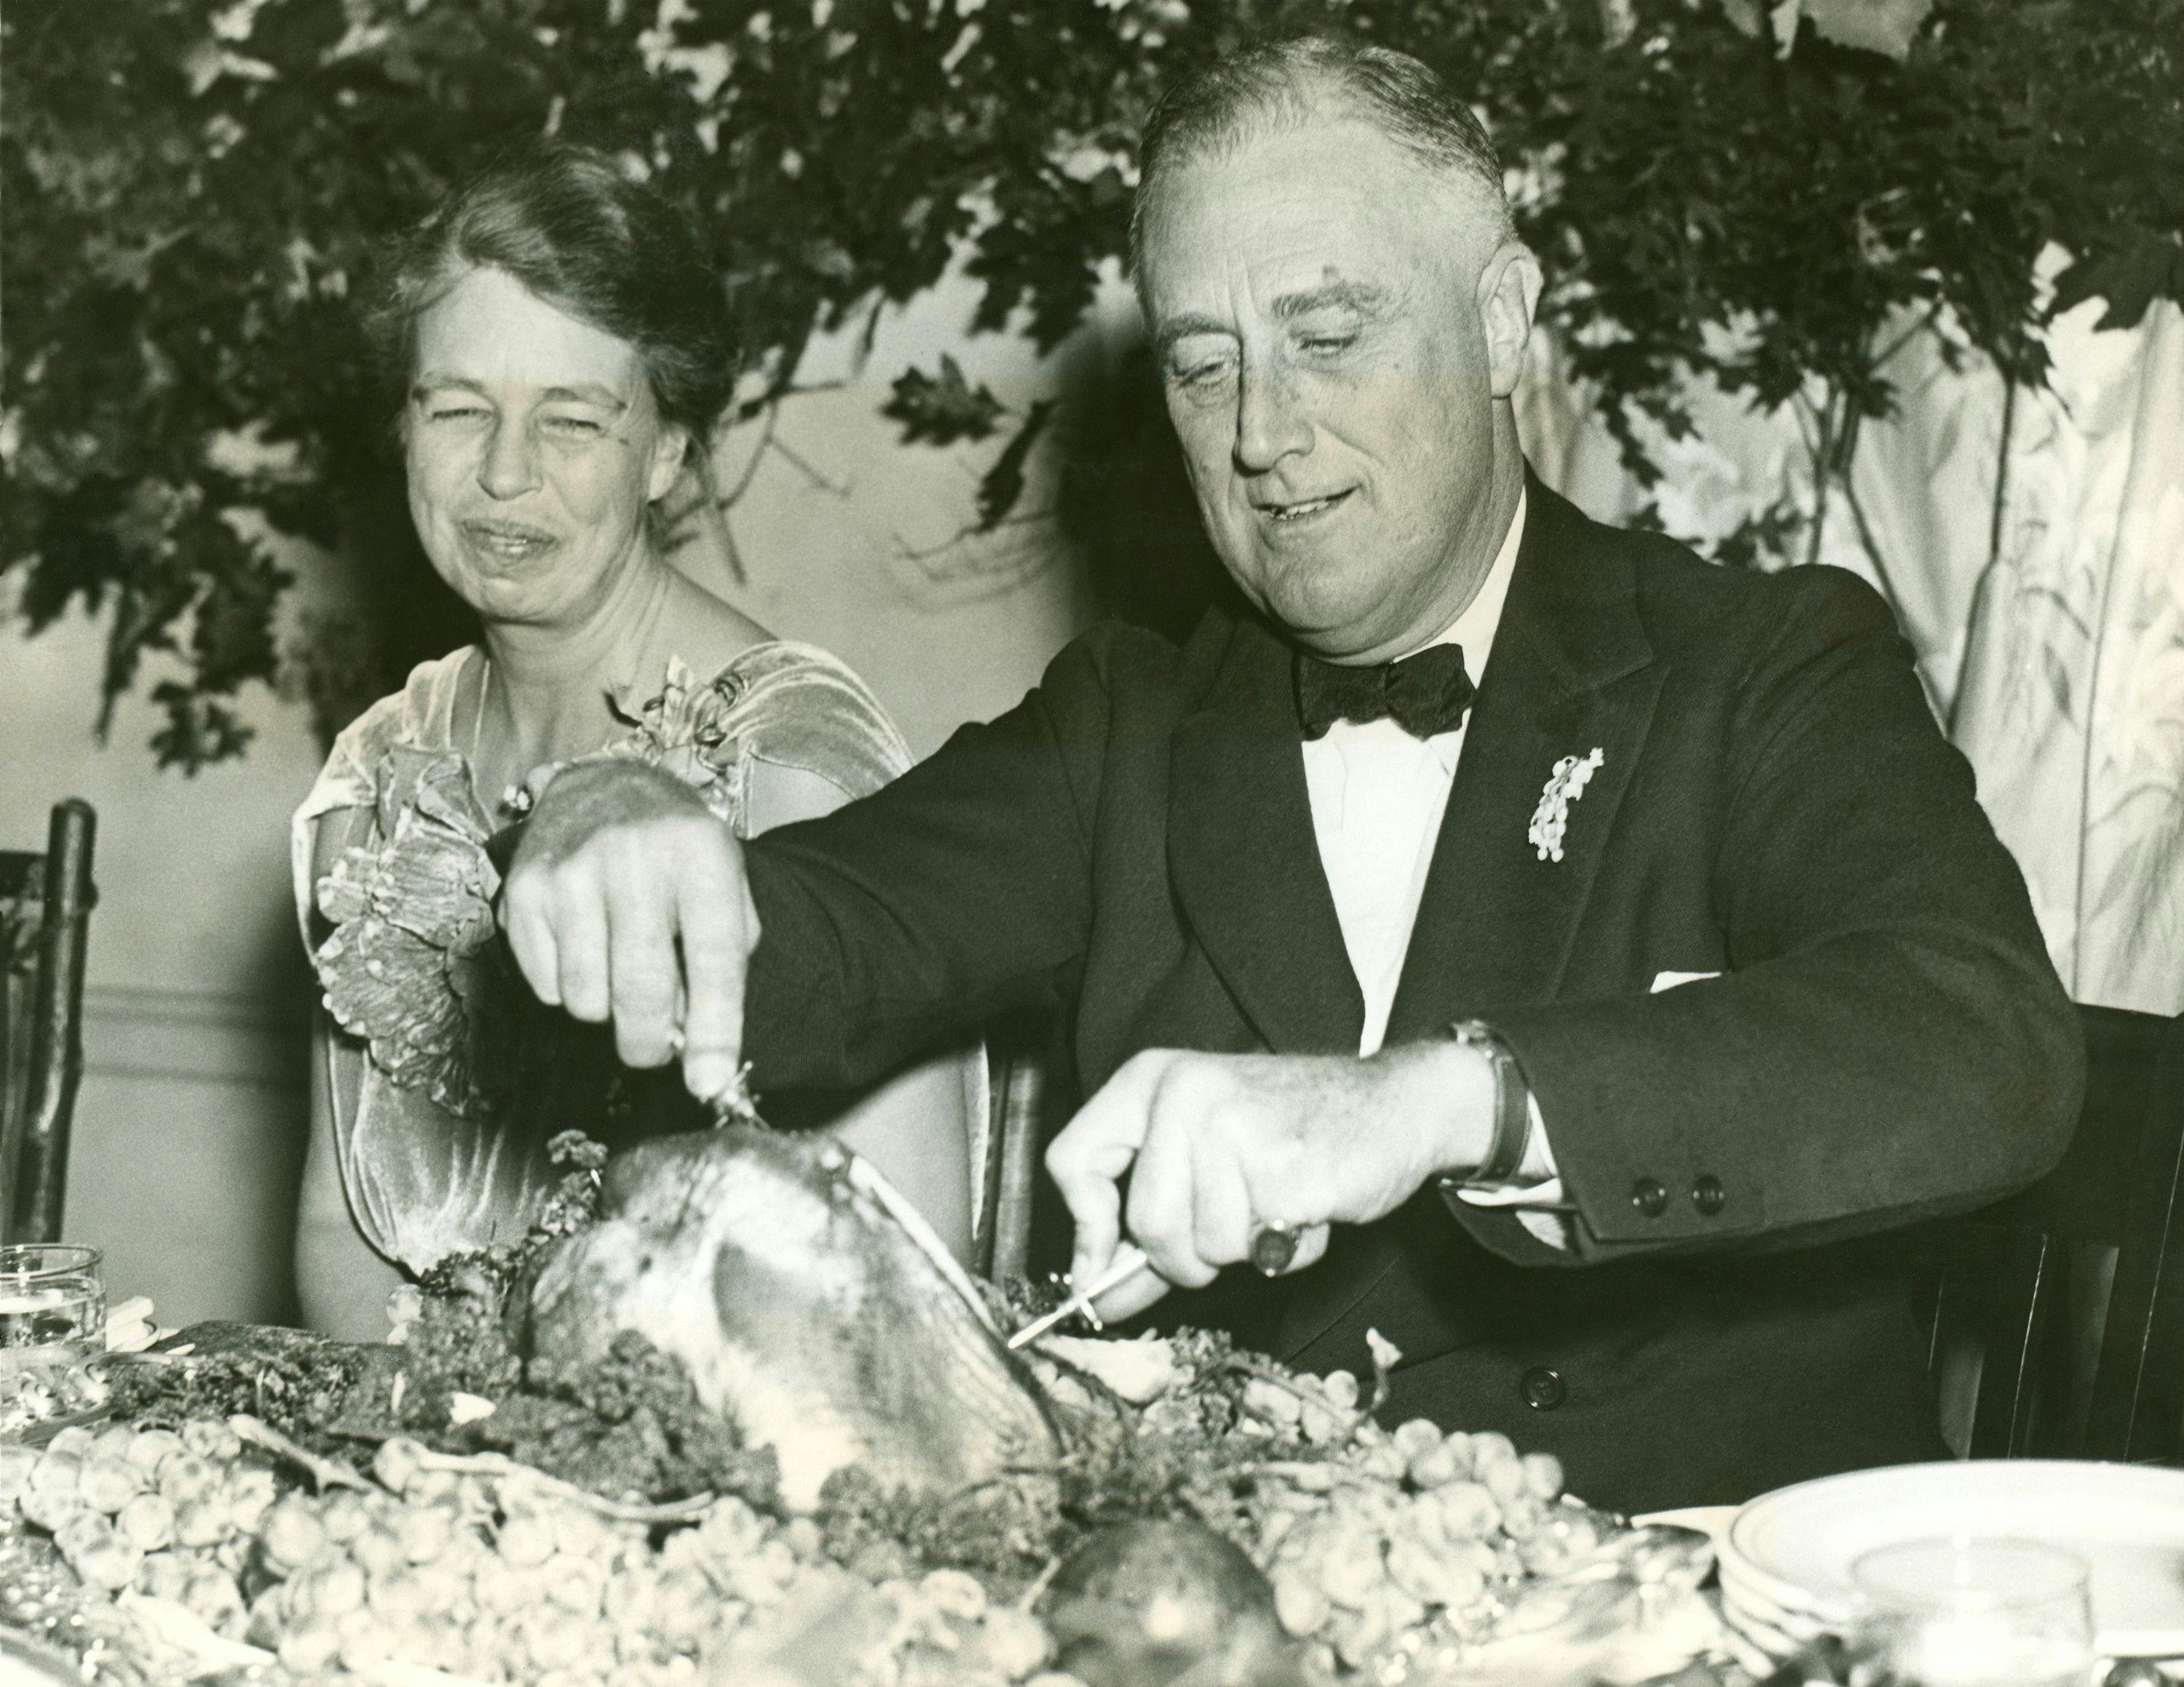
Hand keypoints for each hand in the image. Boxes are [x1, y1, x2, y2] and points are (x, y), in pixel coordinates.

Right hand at [500, 759, 757, 1099]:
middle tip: (653, 1052)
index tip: (710, 1083)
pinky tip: (584, 948)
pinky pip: (547, 987)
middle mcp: (634, 859)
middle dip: (649, 1045)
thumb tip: (695, 1042)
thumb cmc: (676, 853)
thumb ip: (723, 960)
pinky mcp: (523, 890)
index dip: (713, 1029)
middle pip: (641, 990)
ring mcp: (571, 873)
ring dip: (607, 1010)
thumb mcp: (725, 885)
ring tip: (618, 972)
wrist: (605, 789)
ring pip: (587, 1000)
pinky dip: (569, 988)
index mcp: (700, 856)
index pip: (714, 958)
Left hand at [1043, 1042, 1494, 1321]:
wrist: (1394, 1103)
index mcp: (1152, 1080)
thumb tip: (1094, 1298)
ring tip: (1275, 1203)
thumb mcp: (1203, 1162)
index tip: (1101, 1268)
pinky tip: (1306, 1207)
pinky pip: (1262, 1250)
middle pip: (1147, 1223)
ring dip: (1245, 1250)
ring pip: (1206, 1245)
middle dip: (1185, 1258)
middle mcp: (1184, 1093)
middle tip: (1228, 1235)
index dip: (1085, 1230)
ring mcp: (1234, 1125)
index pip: (1072, 1161)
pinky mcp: (1285, 1164)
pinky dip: (1287, 1250)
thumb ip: (1142, 1231)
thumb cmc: (1292, 1132)